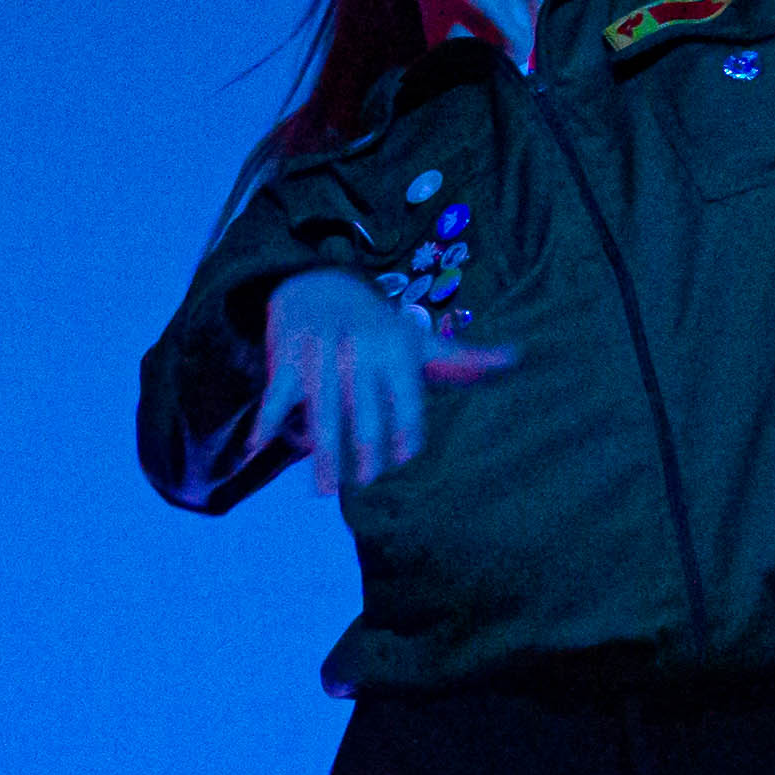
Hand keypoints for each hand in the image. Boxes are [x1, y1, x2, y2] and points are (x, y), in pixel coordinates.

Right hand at [259, 271, 520, 492]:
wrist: (317, 284)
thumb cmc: (375, 327)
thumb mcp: (417, 340)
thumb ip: (462, 359)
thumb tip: (517, 359)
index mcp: (396, 346)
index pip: (405, 396)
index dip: (404, 428)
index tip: (402, 459)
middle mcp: (359, 347)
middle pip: (363, 407)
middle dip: (364, 446)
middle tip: (366, 481)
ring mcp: (320, 352)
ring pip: (321, 408)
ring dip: (322, 450)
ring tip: (323, 490)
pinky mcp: (286, 355)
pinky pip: (277, 394)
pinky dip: (267, 421)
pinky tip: (258, 448)